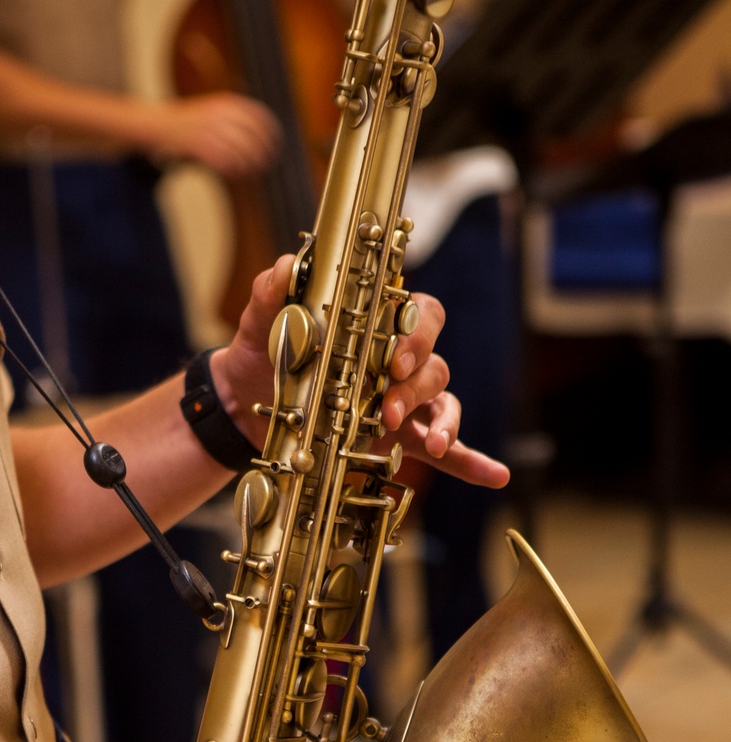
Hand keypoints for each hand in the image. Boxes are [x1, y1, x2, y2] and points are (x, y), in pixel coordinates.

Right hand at [140, 93, 280, 179]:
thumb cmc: (187, 122)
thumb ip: (233, 119)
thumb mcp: (212, 110)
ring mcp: (209, 129)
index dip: (271, 131)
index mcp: (225, 103)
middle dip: (262, 152)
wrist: (157, 125)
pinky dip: (231, 169)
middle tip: (267, 163)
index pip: (258, 116)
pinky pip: (223, 161)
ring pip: (239, 151)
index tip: (276, 144)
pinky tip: (233, 173)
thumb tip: (259, 137)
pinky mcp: (198, 145)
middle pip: (252, 136)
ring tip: (251, 171)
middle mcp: (219, 114)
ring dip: (248, 164)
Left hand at [211, 259, 509, 488]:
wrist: (246, 403)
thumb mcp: (260, 323)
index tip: (396, 358)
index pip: (419, 315)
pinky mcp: (394, 437)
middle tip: (389, 407)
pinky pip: (441, 449)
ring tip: (431, 444)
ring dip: (442, 421)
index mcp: (375, 325)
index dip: (417, 334)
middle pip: (433, 362)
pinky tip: (494, 475)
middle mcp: (396, 360)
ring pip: (440, 400)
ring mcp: (400, 400)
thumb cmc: (262, 355)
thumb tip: (286, 267)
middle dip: (417, 385)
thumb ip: (272, 294)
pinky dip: (468, 461)